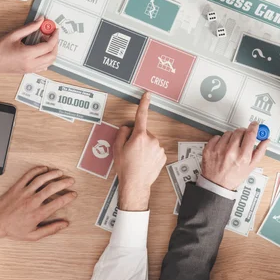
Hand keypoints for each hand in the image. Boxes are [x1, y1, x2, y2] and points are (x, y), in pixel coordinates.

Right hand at [0, 17, 58, 73]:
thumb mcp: (14, 35)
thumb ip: (30, 27)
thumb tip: (41, 20)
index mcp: (28, 54)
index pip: (49, 46)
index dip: (54, 37)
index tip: (55, 29)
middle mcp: (31, 64)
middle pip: (52, 55)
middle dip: (55, 44)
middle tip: (50, 35)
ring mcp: (30, 70)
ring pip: (49, 62)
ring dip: (51, 52)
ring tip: (44, 42)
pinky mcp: (28, 72)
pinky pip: (43, 67)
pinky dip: (46, 59)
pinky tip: (40, 51)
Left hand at [0, 166, 76, 242]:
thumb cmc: (14, 229)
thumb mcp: (33, 235)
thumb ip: (51, 229)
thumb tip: (64, 224)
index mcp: (37, 214)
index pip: (57, 203)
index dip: (68, 197)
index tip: (73, 194)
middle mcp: (32, 201)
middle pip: (52, 188)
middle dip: (64, 182)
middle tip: (71, 180)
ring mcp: (24, 192)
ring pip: (41, 179)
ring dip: (53, 174)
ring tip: (60, 173)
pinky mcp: (17, 187)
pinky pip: (29, 175)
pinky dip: (38, 170)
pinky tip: (44, 169)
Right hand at [113, 92, 165, 210]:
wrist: (136, 184)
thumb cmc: (125, 168)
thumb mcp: (117, 148)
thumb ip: (122, 133)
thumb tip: (127, 128)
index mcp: (139, 136)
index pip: (141, 116)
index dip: (144, 104)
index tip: (147, 95)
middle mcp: (151, 140)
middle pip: (143, 133)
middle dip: (138, 138)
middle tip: (131, 151)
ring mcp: (158, 148)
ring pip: (150, 142)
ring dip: (144, 147)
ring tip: (137, 159)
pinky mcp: (162, 156)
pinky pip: (155, 150)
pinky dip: (150, 154)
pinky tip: (144, 162)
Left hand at [201, 122, 268, 190]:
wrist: (216, 184)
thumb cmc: (234, 177)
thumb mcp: (251, 167)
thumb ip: (260, 152)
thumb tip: (266, 140)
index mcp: (243, 157)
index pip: (250, 134)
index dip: (254, 127)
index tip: (254, 125)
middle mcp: (230, 152)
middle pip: (239, 131)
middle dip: (242, 133)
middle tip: (242, 139)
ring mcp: (218, 150)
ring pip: (228, 133)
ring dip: (231, 137)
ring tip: (231, 147)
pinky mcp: (209, 149)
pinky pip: (217, 137)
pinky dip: (220, 140)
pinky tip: (222, 148)